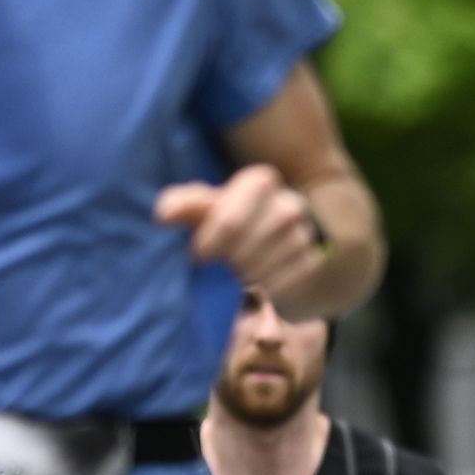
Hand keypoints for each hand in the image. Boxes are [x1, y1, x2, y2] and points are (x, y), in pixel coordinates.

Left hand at [158, 161, 336, 309]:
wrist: (269, 236)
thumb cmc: (227, 216)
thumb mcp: (202, 206)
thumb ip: (181, 205)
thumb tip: (162, 216)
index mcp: (260, 181)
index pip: (229, 222)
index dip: (207, 245)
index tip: (196, 256)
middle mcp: (289, 204)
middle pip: (245, 251)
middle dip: (223, 266)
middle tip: (215, 270)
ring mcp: (304, 236)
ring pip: (262, 272)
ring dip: (240, 281)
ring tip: (233, 278)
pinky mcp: (311, 265)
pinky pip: (281, 288)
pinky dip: (261, 293)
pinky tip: (252, 287)